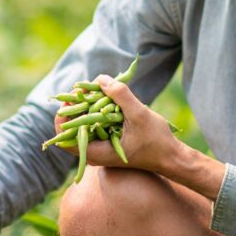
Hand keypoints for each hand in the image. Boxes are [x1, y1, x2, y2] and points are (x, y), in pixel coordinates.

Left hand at [53, 75, 178, 172]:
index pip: (64, 138)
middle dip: (76, 107)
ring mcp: (101, 149)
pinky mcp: (108, 143)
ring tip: (96, 90)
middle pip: (71, 130)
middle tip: (85, 88)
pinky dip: (96, 112)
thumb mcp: (139, 115)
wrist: (171, 157)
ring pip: (83, 126)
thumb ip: (120, 95)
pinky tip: (106, 98)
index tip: (75, 95)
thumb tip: (100, 78)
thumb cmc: (156, 141)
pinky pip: (94, 126)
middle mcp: (94, 153)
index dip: (64, 115)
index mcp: (96, 153)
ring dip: (86, 107)